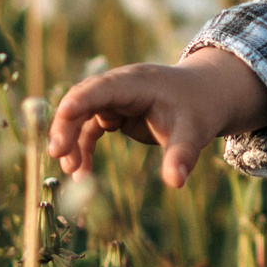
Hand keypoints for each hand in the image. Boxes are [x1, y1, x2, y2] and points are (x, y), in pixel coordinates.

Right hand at [47, 46, 266, 188]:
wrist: (208, 96)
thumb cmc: (200, 108)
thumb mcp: (195, 131)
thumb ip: (183, 155)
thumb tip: (176, 183)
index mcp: (138, 82)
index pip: (103, 87)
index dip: (82, 99)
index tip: (64, 113)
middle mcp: (121, 87)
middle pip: (83, 100)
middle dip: (67, 125)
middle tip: (58, 154)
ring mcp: (116, 100)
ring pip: (82, 117)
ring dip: (72, 142)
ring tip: (72, 173)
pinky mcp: (116, 113)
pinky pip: (91, 129)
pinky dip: (84, 149)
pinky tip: (82, 173)